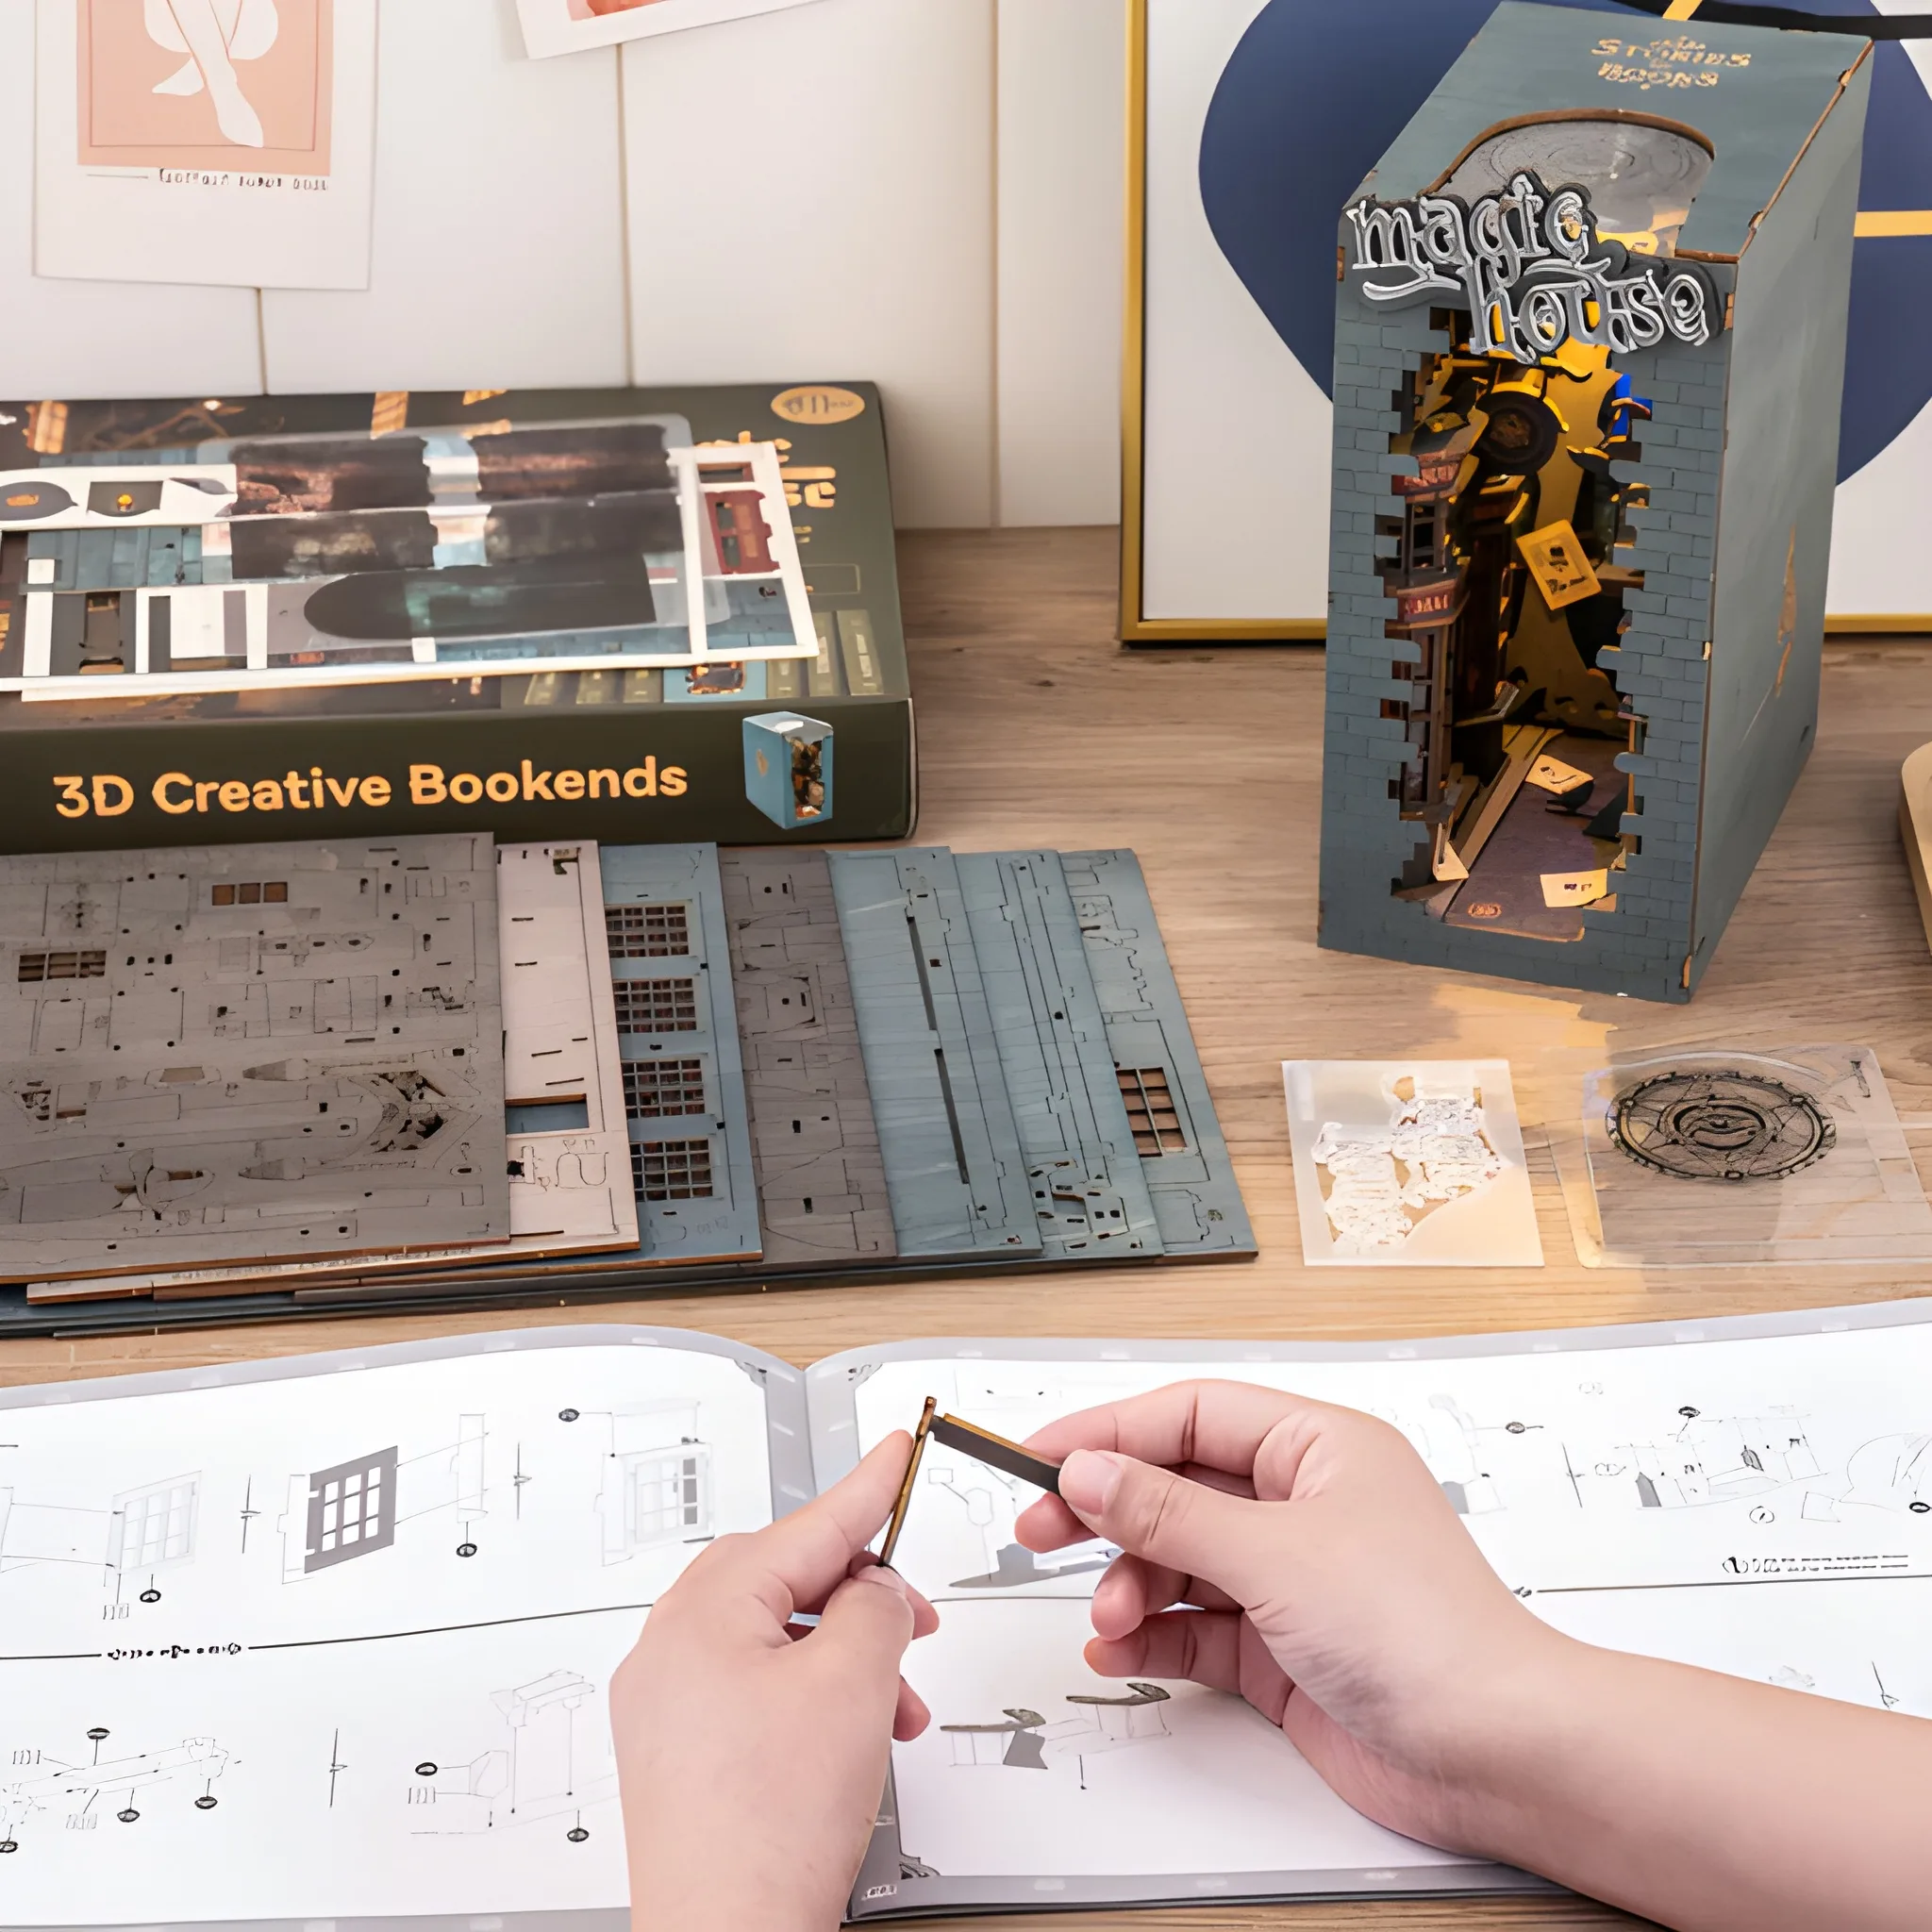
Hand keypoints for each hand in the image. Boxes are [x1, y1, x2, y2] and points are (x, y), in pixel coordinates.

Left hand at [613, 1435, 938, 1931]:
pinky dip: (810, 1697)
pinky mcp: (677, 1755)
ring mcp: (665, 1705)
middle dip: (860, 1598)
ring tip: (890, 1706)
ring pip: (774, 1638)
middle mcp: (668, 1650)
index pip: (807, 1526)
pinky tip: (848, 1739)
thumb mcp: (856, 1685)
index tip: (895, 1451)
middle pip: (786, 1579)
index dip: (868, 1489)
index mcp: (701, 1613)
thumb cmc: (768, 1831)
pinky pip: (752, 1688)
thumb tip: (877, 1590)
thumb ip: (878, 1607)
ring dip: (843, 1658)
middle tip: (913, 1619)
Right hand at [1013, 1381, 1570, 1853]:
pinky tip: (1121, 1648)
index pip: (1192, 1414)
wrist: (1493, 1752)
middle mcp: (1303, 1504)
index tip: (1042, 1456)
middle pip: (1176, 1484)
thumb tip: (1091, 1471)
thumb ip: (1168, 1511)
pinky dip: (1151, 1635)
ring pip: (1178, 1559)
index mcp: (1319, 1447)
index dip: (1111, 1431)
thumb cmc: (1426, 1634)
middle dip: (1107, 1509)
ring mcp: (1292, 1578)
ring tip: (1110, 1616)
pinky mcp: (1282, 1648)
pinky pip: (1193, 1625)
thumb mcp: (1275, 1554)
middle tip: (1041, 1531)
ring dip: (1129, 1583)